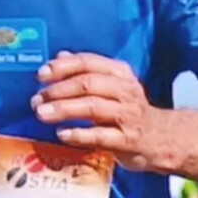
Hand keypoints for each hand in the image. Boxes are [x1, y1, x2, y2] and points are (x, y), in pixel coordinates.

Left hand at [31, 52, 155, 160]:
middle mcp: (125, 90)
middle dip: (58, 90)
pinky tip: (61, 134)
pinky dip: (79, 134)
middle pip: (88, 84)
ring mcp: (127, 115)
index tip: (41, 75)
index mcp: (120, 73)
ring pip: (92, 107)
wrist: (161, 138)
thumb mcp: (112, 86)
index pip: (88, 62)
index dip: (62, 67)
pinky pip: (100, 135)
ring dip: (64, 109)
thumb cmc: (129, 111)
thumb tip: (60, 57)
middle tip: (36, 100)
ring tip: (41, 114)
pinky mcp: (127, 140)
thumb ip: (87, 72)